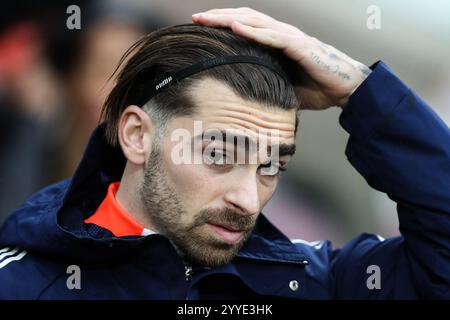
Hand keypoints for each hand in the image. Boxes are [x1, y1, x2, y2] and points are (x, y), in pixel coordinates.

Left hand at [192, 7, 370, 108]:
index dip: (223, 24)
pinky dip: (255, 33)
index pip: (245, 27)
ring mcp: (291, 38)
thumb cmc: (318, 87)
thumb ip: (267, 88)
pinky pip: (274, 37)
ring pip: (256, 22)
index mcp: (276, 43)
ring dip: (230, 19)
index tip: (201, 28)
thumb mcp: (284, 89)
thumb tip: (247, 103)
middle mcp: (282, 35)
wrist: (346, 88)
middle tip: (195, 18)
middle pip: (245, 18)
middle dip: (219, 17)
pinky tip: (236, 28)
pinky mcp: (301, 46)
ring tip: (208, 19)